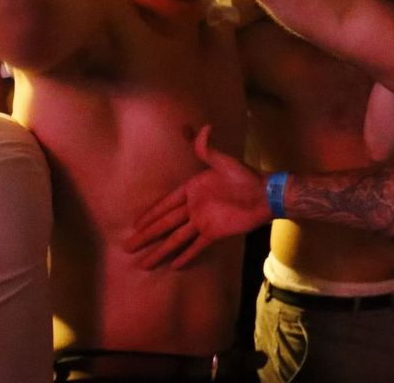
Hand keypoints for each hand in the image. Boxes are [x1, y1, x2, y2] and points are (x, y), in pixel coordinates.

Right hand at [125, 126, 270, 269]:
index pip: (166, 204)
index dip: (150, 214)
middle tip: (127, 247)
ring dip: (161, 251)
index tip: (134, 225)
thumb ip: (209, 149)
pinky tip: (174, 266)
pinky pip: (197, 246)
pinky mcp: (215, 233)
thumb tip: (203, 127)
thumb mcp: (225, 162)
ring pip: (177, 239)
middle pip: (165, 224)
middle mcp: (194, 207)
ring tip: (143, 264)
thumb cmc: (245, 176)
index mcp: (192, 189)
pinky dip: (186, 255)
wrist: (265, 195)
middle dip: (147, 236)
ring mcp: (203, 221)